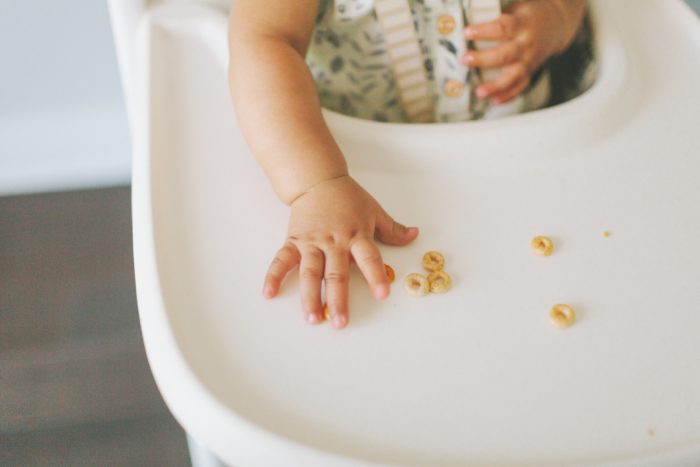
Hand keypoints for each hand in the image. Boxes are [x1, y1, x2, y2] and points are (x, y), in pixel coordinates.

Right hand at [262, 176, 418, 328]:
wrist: (318, 180)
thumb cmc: (348, 197)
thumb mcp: (374, 210)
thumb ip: (392, 229)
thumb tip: (415, 235)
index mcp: (357, 234)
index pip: (369, 258)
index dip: (376, 276)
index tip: (382, 295)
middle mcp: (334, 241)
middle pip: (336, 273)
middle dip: (338, 299)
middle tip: (340, 322)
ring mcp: (312, 242)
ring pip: (310, 272)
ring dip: (310, 296)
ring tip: (311, 317)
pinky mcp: (294, 241)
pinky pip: (282, 260)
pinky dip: (274, 276)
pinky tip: (268, 293)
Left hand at [462, 0, 567, 103]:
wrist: (557, 24)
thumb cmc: (529, 16)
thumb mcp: (516, 8)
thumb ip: (497, 16)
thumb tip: (469, 17)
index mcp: (523, 24)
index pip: (503, 28)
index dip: (484, 31)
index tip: (467, 32)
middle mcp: (527, 44)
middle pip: (505, 54)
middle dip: (483, 59)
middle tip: (464, 59)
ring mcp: (529, 60)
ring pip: (513, 76)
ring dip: (495, 86)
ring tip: (480, 92)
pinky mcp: (530, 72)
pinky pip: (520, 87)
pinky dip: (507, 95)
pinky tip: (494, 100)